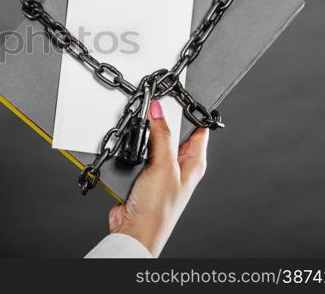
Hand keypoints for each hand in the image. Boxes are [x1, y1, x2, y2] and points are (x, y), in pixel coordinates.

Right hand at [108, 99, 208, 256]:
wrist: (133, 230)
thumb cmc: (158, 209)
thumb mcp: (164, 166)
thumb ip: (161, 136)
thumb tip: (158, 110)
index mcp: (194, 161)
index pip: (198, 128)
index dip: (191, 111)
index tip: (178, 95)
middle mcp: (178, 164)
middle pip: (170, 131)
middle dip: (159, 120)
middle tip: (151, 107)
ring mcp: (159, 169)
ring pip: (150, 140)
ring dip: (141, 136)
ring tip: (137, 129)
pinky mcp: (141, 173)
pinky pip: (135, 152)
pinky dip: (129, 147)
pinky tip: (126, 146)